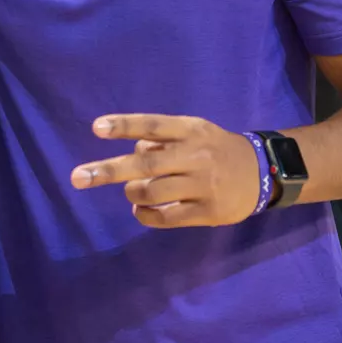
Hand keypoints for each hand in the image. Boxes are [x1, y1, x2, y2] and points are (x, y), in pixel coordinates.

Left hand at [70, 114, 259, 227]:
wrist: (264, 173)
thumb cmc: (216, 149)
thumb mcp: (195, 132)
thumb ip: (163, 140)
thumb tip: (129, 152)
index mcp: (191, 130)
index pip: (154, 125)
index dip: (125, 126)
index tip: (96, 128)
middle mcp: (196, 156)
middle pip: (146, 163)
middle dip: (108, 170)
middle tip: (78, 177)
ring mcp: (203, 185)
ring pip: (151, 192)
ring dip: (132, 193)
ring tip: (132, 191)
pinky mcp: (207, 212)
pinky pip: (165, 217)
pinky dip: (145, 215)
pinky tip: (140, 210)